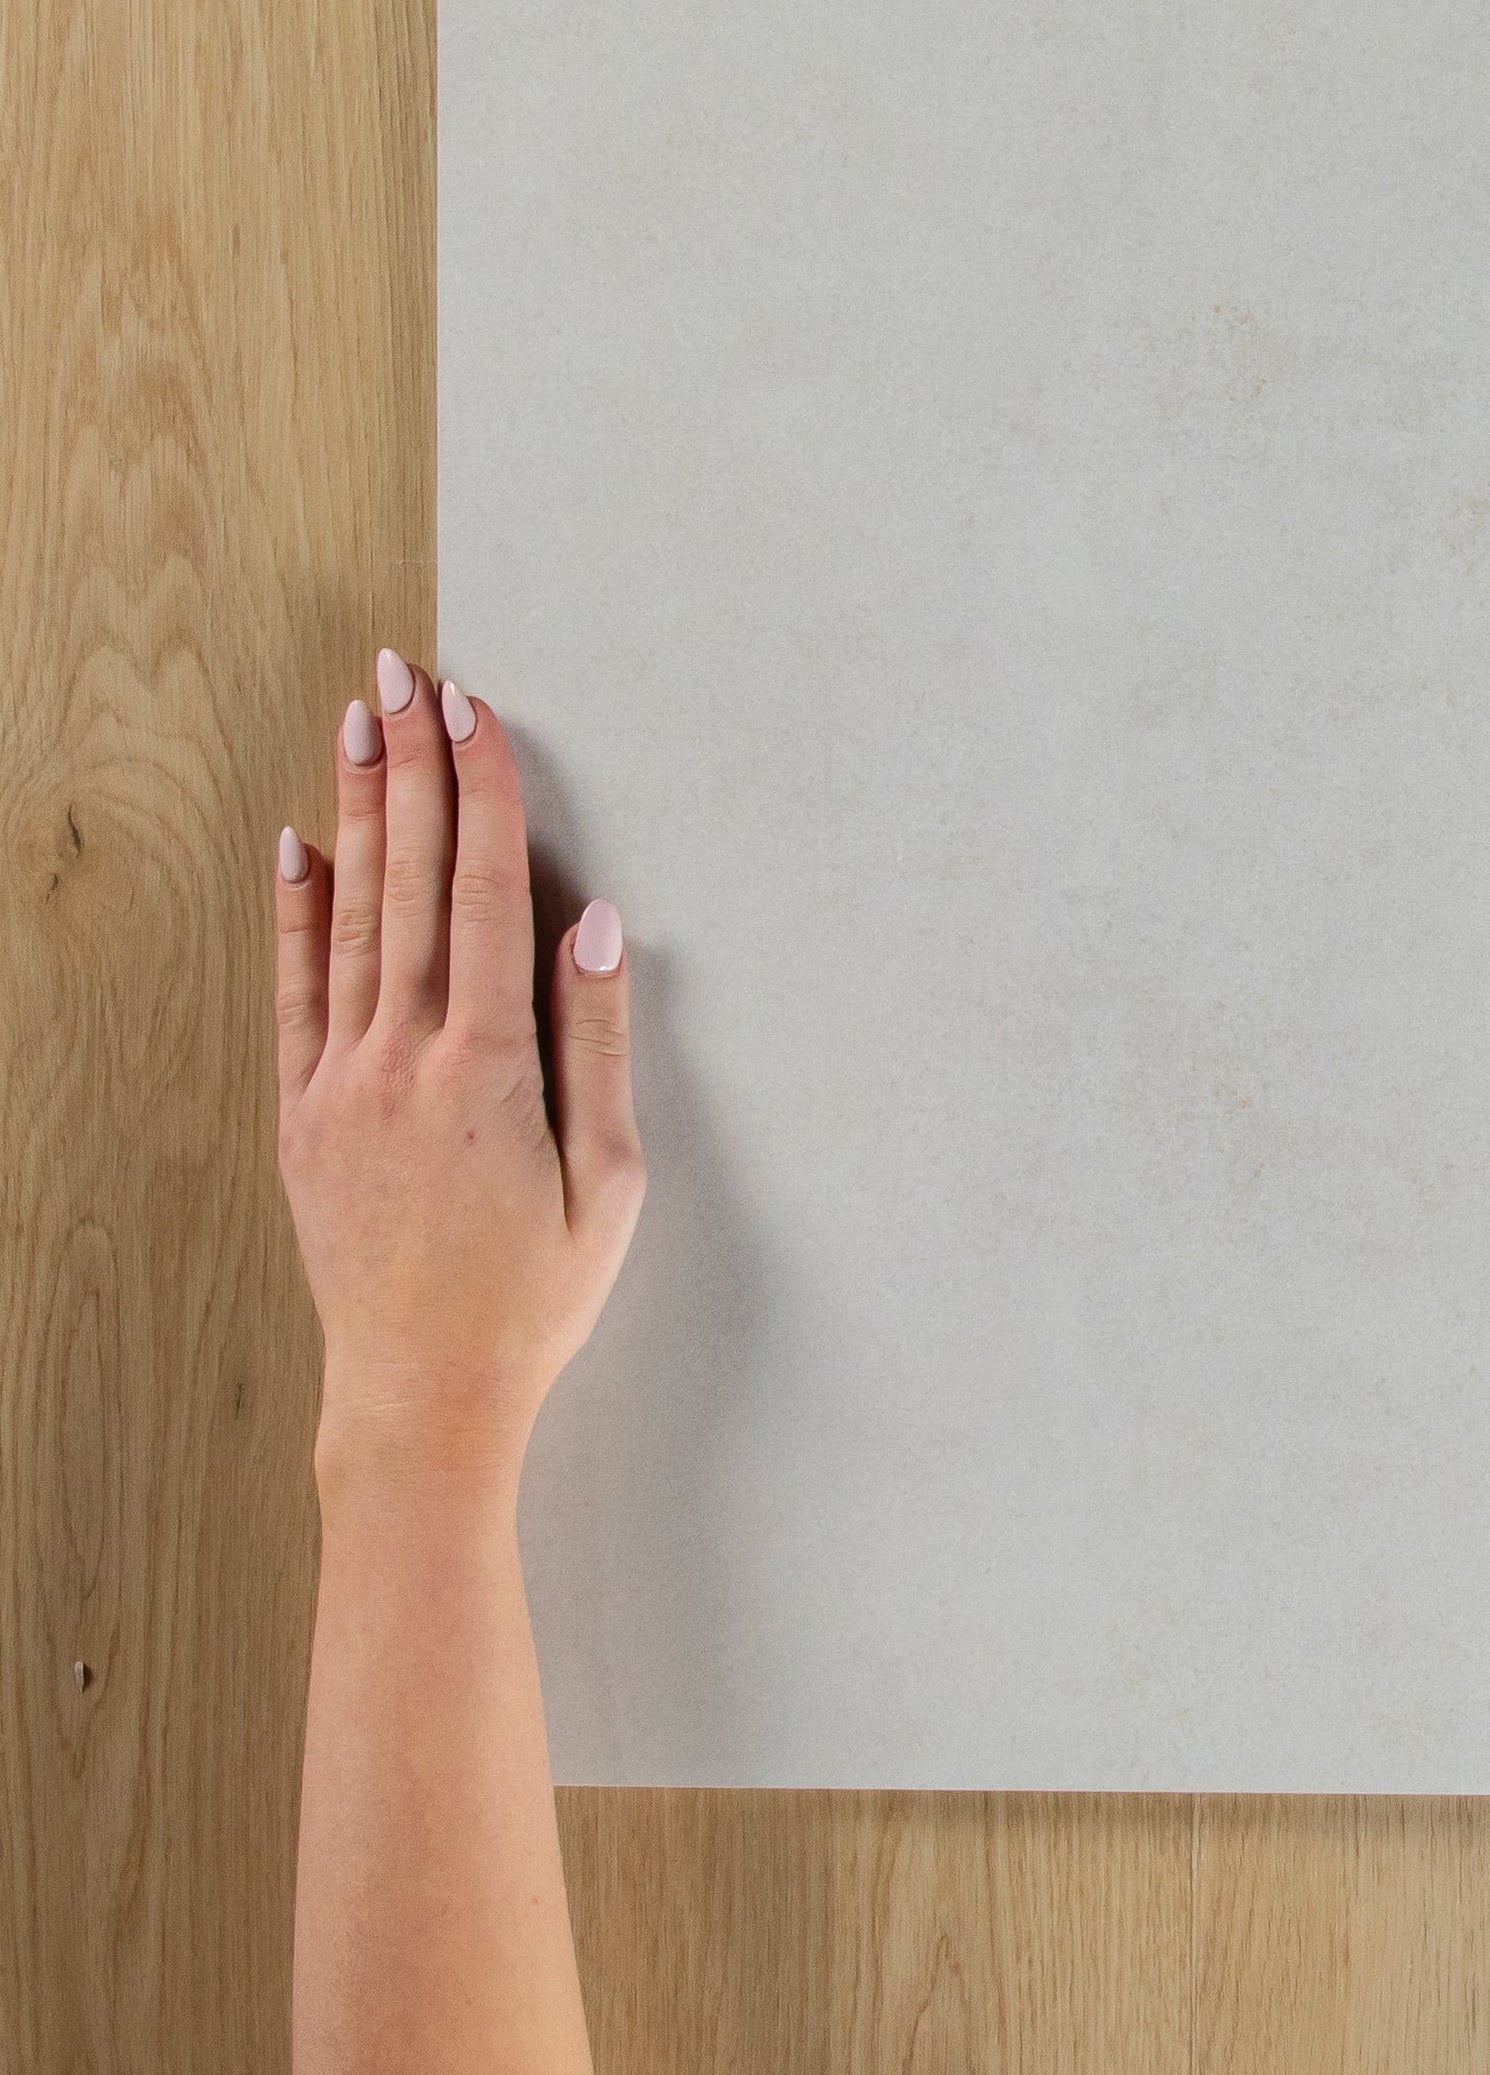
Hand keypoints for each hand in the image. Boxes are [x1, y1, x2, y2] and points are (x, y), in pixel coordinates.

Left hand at [274, 651, 645, 1487]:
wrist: (422, 1396)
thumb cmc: (534, 1297)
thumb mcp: (608, 1178)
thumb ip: (599, 1043)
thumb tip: (600, 927)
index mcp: (484, 1067)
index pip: (485, 893)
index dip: (482, 794)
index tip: (477, 715)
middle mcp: (399, 1058)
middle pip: (409, 880)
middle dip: (409, 768)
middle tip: (405, 678)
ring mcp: (339, 1084)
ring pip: (351, 917)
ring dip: (355, 812)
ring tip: (356, 727)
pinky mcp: (303, 1116)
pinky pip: (296, 992)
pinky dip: (296, 914)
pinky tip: (299, 849)